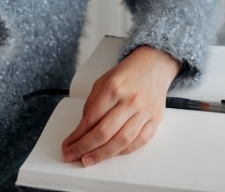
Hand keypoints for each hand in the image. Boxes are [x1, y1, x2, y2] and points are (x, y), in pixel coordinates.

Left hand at [61, 46, 180, 166]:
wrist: (154, 65)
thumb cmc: (128, 73)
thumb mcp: (103, 81)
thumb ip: (92, 104)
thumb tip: (82, 129)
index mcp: (114, 87)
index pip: (91, 118)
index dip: (77, 135)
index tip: (68, 144)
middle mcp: (130, 100)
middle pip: (104, 132)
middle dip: (85, 148)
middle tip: (73, 155)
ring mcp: (144, 111)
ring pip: (122, 141)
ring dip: (102, 155)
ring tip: (89, 160)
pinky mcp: (155, 120)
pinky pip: (139, 142)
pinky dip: (124, 151)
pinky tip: (112, 154)